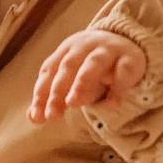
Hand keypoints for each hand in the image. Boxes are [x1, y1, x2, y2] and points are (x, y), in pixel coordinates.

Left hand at [28, 29, 145, 122]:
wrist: (127, 44)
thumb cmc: (91, 67)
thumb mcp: (71, 80)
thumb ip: (53, 97)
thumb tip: (33, 118)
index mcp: (66, 50)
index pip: (50, 70)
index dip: (42, 93)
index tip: (39, 116)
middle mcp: (85, 46)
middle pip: (68, 65)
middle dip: (58, 89)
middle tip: (53, 114)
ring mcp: (108, 50)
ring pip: (93, 63)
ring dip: (82, 82)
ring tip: (73, 103)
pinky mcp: (130, 58)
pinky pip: (123, 71)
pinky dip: (117, 87)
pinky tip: (111, 105)